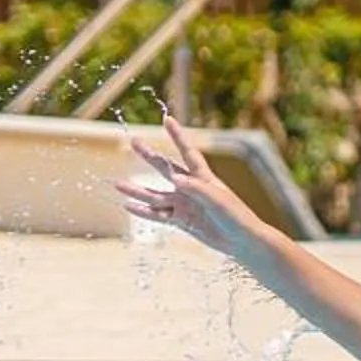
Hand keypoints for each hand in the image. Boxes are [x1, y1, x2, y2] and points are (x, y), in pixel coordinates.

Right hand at [114, 115, 261, 251]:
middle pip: (166, 168)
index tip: (167, 119)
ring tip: (118, 185)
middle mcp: (190, 188)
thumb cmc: (235, 217)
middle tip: (133, 142)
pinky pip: (158, 215)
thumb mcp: (218, 201)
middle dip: (149, 155)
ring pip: (156, 195)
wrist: (241, 241)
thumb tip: (174, 178)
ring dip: (137, 190)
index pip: (188, 152)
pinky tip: (128, 205)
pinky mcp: (181, 220)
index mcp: (203, 178)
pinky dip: (143, 211)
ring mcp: (184, 204)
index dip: (178, 136)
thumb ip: (197, 189)